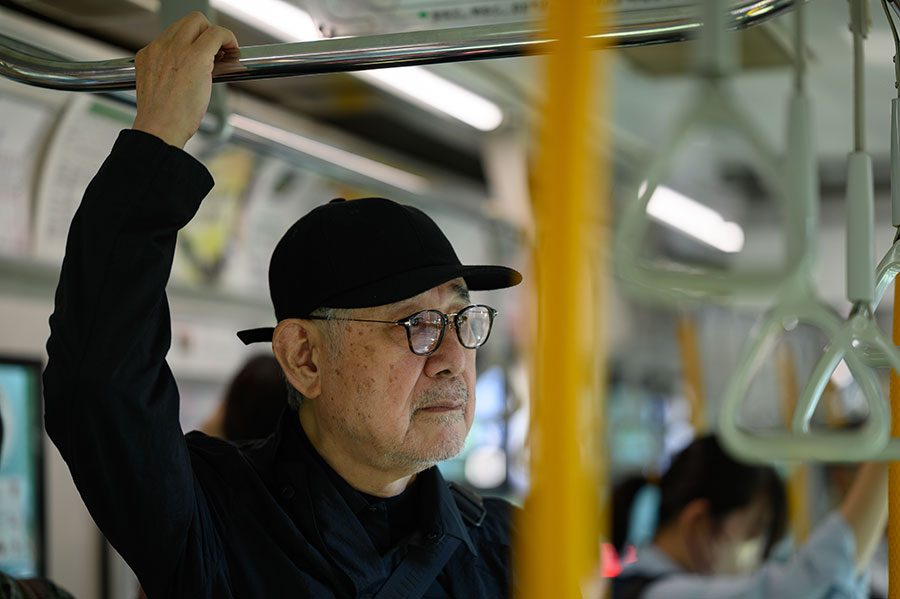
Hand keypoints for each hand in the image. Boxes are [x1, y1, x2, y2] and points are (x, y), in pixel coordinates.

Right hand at [132, 12, 238, 148]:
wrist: (159, 129)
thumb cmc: (162, 120)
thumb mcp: (157, 91)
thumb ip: (168, 76)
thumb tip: (190, 77)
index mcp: (148, 55)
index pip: (172, 34)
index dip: (192, 41)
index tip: (203, 54)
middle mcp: (160, 47)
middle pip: (186, 22)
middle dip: (204, 32)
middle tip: (216, 52)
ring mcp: (176, 49)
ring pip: (199, 21)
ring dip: (215, 35)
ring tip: (224, 54)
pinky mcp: (196, 56)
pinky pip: (217, 34)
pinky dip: (228, 38)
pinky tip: (233, 51)